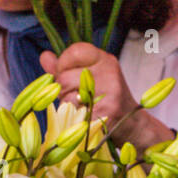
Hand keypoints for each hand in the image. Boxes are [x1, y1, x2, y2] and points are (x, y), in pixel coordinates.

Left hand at [39, 42, 170, 151]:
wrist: (133, 126)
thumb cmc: (107, 100)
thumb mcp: (91, 77)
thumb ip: (66, 67)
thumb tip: (44, 56)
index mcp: (104, 59)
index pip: (74, 51)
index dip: (63, 64)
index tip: (67, 74)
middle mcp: (109, 72)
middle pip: (64, 77)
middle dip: (63, 90)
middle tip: (76, 97)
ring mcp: (109, 93)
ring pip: (66, 97)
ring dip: (68, 106)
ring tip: (83, 108)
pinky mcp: (106, 113)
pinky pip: (75, 115)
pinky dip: (75, 120)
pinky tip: (87, 119)